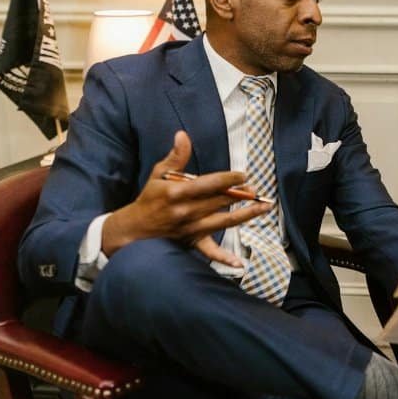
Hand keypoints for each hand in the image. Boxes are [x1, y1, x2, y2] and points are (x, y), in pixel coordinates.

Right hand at [101, 131, 271, 263]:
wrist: (133, 229)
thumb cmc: (149, 199)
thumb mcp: (158, 175)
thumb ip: (175, 157)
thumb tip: (182, 135)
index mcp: (177, 193)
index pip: (209, 184)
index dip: (228, 179)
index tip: (243, 175)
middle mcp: (186, 212)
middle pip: (220, 201)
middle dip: (240, 194)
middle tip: (255, 188)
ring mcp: (190, 229)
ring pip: (224, 221)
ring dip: (246, 214)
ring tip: (264, 206)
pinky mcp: (191, 242)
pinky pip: (210, 252)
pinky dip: (224, 259)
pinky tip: (239, 263)